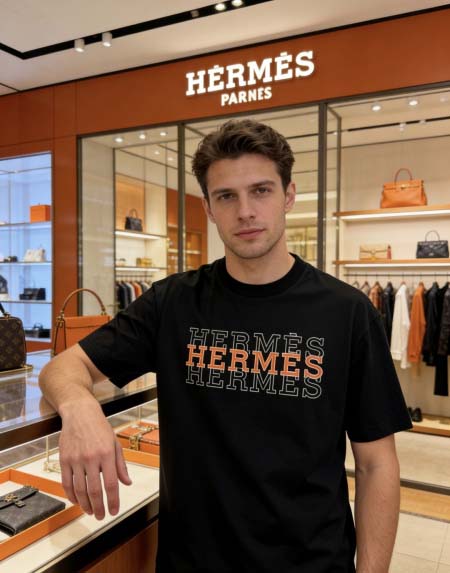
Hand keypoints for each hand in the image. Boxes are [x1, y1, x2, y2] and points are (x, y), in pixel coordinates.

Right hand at [59, 398, 131, 519]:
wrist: (80, 414)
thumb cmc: (100, 428)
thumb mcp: (115, 443)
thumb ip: (120, 465)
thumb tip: (127, 482)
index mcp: (107, 454)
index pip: (111, 483)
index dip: (112, 500)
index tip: (114, 511)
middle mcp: (91, 458)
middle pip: (94, 490)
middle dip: (98, 507)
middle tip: (101, 516)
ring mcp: (76, 459)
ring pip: (79, 489)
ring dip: (84, 504)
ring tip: (90, 511)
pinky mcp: (64, 460)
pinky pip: (66, 483)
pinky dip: (71, 495)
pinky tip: (76, 501)